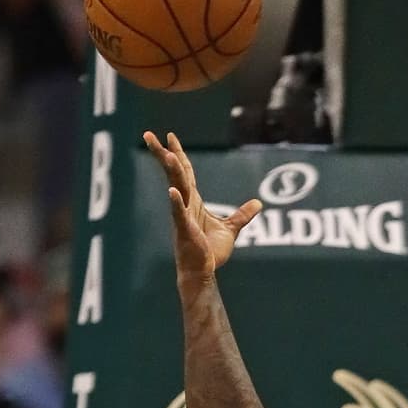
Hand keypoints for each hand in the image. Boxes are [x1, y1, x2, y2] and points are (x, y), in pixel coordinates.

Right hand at [143, 131, 260, 281]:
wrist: (202, 273)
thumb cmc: (211, 252)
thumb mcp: (231, 230)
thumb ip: (242, 215)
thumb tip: (258, 203)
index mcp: (194, 202)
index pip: (185, 172)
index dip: (179, 154)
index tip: (170, 136)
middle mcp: (186, 205)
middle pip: (174, 174)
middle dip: (163, 154)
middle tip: (148, 135)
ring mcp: (183, 217)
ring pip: (177, 189)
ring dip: (172, 172)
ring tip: (167, 154)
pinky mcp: (185, 231)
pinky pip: (179, 215)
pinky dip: (177, 203)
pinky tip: (172, 192)